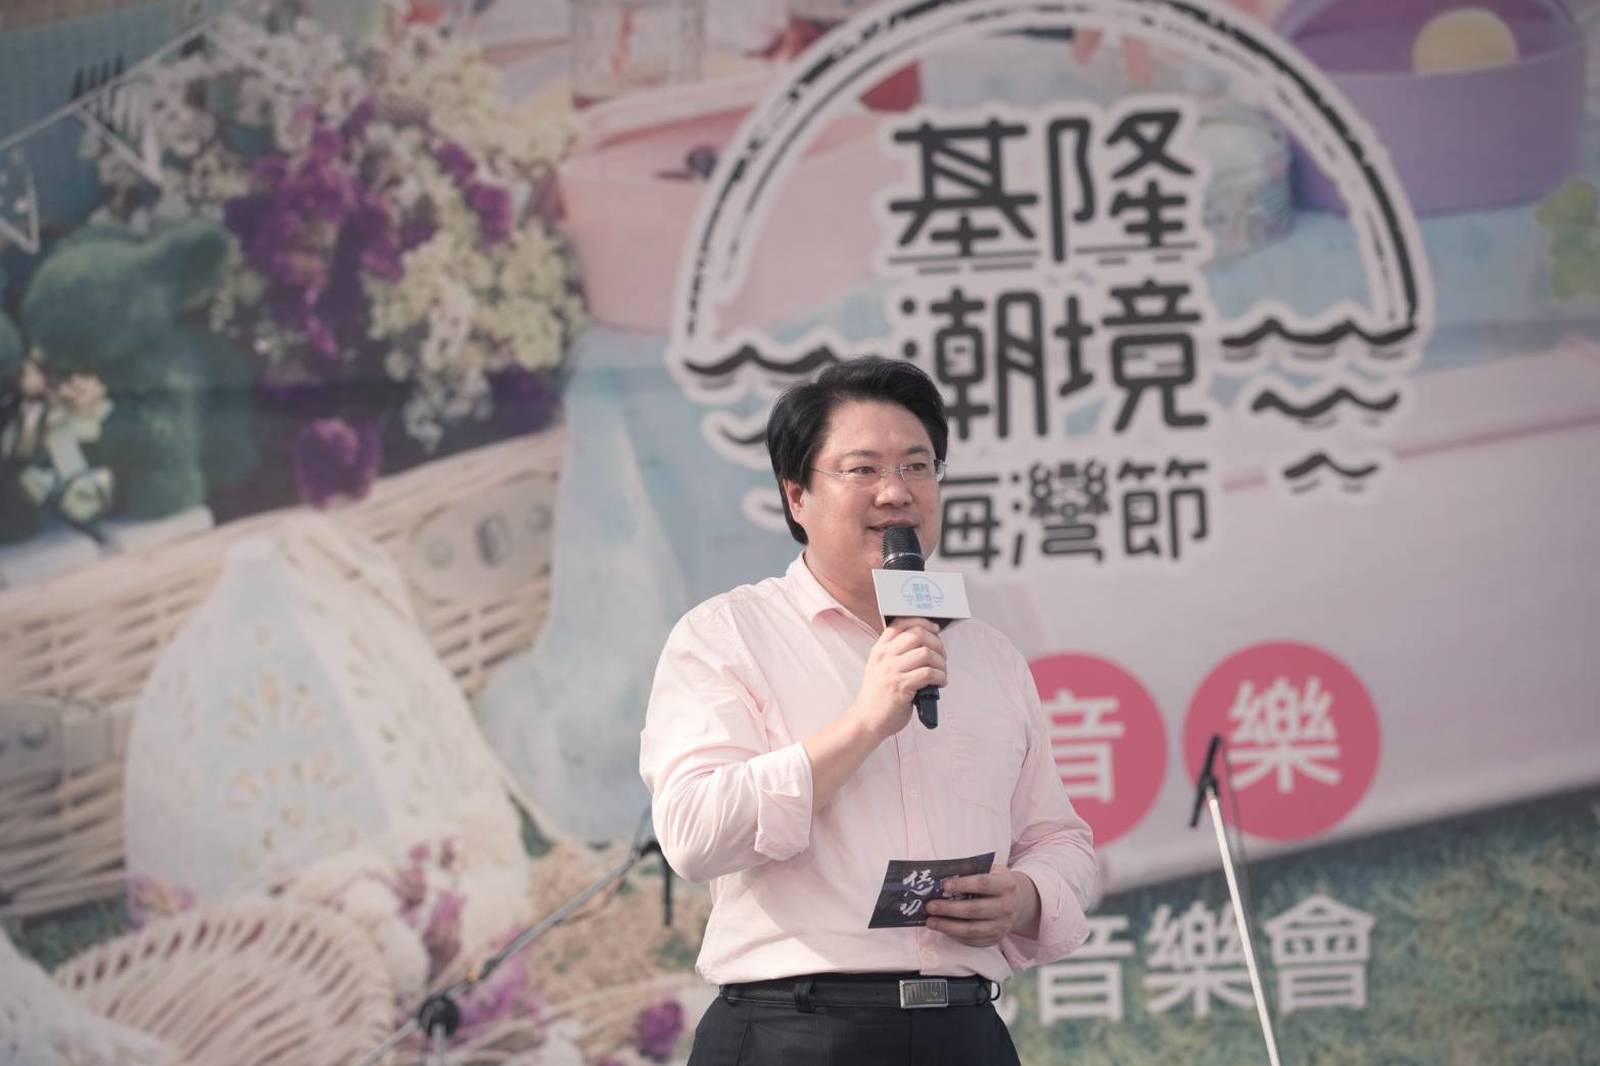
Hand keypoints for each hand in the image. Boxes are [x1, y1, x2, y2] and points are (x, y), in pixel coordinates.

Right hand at [849, 617, 945, 742]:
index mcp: (880, 649)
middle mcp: (885, 656)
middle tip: (942, 656)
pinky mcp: (901, 686)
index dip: (922, 622)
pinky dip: (940, 676)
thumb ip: (896, 654)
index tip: (934, 629)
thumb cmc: (877, 696)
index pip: (902, 623)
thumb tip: (926, 644)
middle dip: (937, 643)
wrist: (866, 720)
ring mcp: (892, 671)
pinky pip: (928, 673)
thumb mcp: (880, 667)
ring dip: (941, 662)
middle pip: (918, 634)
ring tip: (942, 672)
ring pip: (926, 653)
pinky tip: (940, 682)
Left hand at [924, 867, 1034, 947]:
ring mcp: (1002, 926)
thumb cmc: (995, 882)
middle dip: (950, 909)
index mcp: (1005, 885)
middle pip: (975, 910)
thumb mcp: (990, 870)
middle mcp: (1006, 907)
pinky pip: (973, 941)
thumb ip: (971, 871)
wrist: (1017, 902)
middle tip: (930, 906)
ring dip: (948, 927)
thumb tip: (941, 875)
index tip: (944, 885)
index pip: (983, 884)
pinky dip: (955, 936)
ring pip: (972, 930)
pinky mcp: (996, 939)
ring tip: (930, 922)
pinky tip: (942, 929)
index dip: (963, 884)